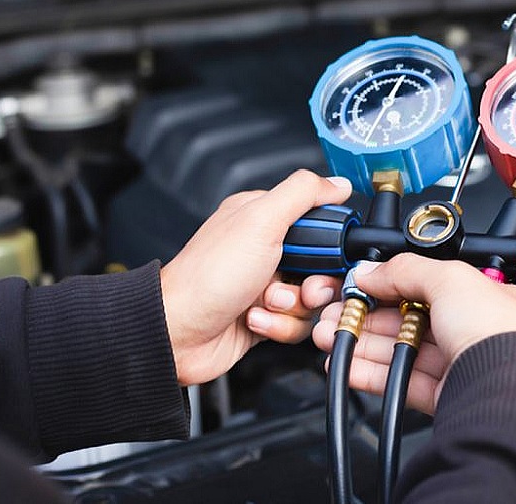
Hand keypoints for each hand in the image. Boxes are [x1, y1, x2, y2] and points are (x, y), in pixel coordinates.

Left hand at [161, 170, 351, 385]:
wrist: (177, 332)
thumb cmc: (207, 277)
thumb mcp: (261, 221)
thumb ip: (303, 194)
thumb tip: (337, 183)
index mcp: (264, 218)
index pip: (320, 223)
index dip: (330, 243)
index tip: (325, 255)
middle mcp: (266, 250)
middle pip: (323, 266)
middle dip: (315, 282)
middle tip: (300, 286)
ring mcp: (266, 285)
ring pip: (313, 299)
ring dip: (292, 306)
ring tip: (265, 303)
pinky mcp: (266, 316)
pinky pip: (297, 324)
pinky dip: (279, 325)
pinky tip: (254, 318)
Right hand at [312, 253, 515, 414]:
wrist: (507, 397)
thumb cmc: (503, 336)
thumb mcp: (452, 279)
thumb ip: (407, 270)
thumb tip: (372, 270)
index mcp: (502, 300)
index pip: (441, 284)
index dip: (400, 282)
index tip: (367, 283)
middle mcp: (489, 334)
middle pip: (418, 320)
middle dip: (372, 314)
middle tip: (340, 311)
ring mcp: (469, 369)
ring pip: (408, 352)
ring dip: (366, 343)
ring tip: (331, 335)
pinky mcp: (451, 400)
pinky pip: (405, 384)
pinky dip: (374, 374)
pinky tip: (349, 365)